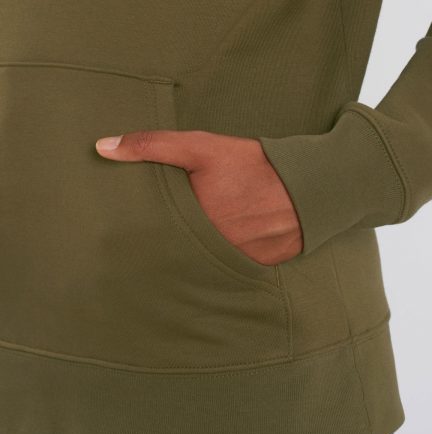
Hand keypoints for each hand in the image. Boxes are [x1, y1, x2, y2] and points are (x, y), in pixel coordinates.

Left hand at [95, 130, 303, 264]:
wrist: (307, 187)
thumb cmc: (252, 165)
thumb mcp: (200, 148)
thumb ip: (151, 146)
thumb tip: (101, 148)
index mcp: (192, 224)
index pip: (157, 234)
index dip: (150, 227)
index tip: (141, 225)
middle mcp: (210, 249)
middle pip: (181, 249)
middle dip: (176, 240)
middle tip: (174, 229)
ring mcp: (234, 262)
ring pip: (205, 260)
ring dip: (201, 250)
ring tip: (208, 233)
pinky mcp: (255, 266)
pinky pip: (231, 266)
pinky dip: (226, 255)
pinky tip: (232, 239)